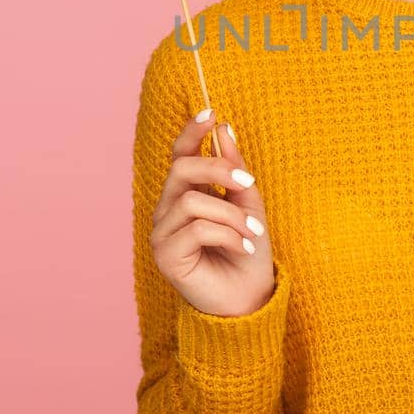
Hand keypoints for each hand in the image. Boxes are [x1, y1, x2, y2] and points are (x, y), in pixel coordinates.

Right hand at [150, 109, 275, 316]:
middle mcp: (168, 211)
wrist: (249, 300)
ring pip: (192, 201)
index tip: (212, 113)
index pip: (180, 155)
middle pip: (181, 169)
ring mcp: (161, 233)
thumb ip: (235, 171)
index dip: (191, 132)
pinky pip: (196, 229)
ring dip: (230, 214)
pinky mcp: (165, 256)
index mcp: (186, 194)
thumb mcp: (248, 205)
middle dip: (218, 170)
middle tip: (248, 184)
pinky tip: (242, 247)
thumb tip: (224, 128)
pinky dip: (227, 234)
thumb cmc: (248, 252)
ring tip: (252, 232)